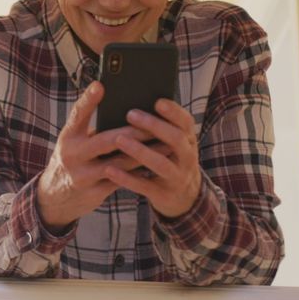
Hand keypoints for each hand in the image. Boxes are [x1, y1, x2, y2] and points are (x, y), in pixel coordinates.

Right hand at [37, 82, 168, 230]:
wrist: (56, 198)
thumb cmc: (73, 159)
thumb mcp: (74, 142)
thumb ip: (92, 130)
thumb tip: (126, 113)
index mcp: (68, 136)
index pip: (77, 114)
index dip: (88, 100)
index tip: (100, 85)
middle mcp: (72, 154)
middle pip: (106, 140)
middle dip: (134, 132)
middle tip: (155, 122)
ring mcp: (83, 175)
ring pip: (119, 163)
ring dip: (144, 153)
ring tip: (165, 144)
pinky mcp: (94, 192)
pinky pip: (122, 181)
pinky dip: (139, 172)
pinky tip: (155, 164)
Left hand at [102, 99, 201, 217]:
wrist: (184, 198)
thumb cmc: (170, 159)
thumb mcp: (173, 144)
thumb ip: (160, 127)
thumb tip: (132, 103)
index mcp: (188, 141)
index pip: (186, 123)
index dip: (173, 112)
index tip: (157, 101)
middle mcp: (187, 158)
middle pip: (176, 140)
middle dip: (154, 126)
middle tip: (130, 114)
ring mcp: (177, 178)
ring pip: (161, 164)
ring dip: (140, 151)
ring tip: (119, 139)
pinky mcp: (163, 195)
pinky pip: (145, 186)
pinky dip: (127, 179)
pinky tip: (110, 169)